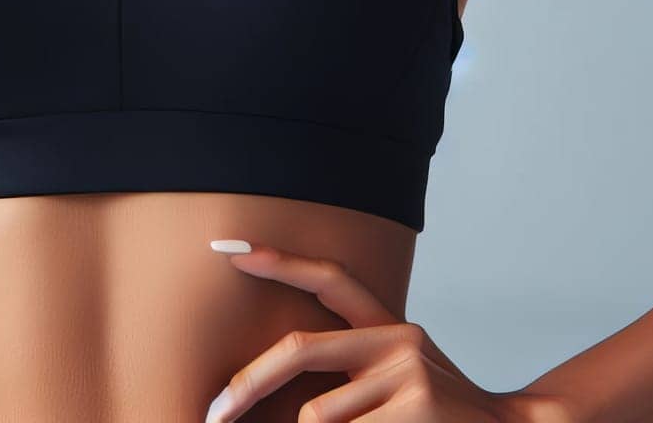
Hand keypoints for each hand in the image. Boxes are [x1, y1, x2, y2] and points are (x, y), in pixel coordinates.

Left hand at [205, 243, 564, 421]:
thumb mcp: (398, 382)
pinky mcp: (416, 405)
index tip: (226, 247)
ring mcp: (408, 370)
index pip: (328, 278)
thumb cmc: (441, 419)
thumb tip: (288, 401)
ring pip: (318, 414)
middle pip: (299, 348)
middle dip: (246, 383)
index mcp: (389, 326)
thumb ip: (349, 375)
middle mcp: (397, 337)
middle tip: (211, 415)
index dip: (277, 260)